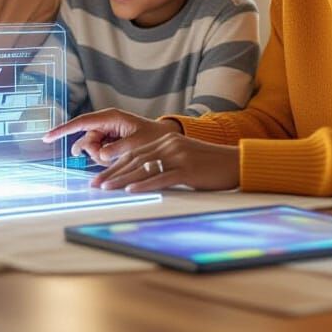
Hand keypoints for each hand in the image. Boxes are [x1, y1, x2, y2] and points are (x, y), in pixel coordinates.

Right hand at [42, 108, 179, 165]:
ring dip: (102, 158)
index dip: (62, 130)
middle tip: (111, 156)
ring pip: (92, 149)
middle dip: (94, 152)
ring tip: (121, 156)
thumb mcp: (137, 143)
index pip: (80, 123)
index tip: (46, 138)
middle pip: (86, 140)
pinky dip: (106, 160)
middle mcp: (104, 123)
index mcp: (109, 117)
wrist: (165, 139)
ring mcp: (106, 133)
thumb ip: (116, 149)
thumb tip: (99, 154)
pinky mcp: (109, 142)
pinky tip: (120, 157)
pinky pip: (99, 153)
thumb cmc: (153, 137)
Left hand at [92, 134, 240, 191]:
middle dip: (112, 173)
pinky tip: (131, 190)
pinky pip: (162, 177)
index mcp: (165, 142)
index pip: (133, 154)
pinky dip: (145, 185)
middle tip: (94, 185)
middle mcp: (168, 146)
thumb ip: (164, 164)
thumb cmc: (209, 166)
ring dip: (122, 179)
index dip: (114, 166)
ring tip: (106, 188)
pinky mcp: (188, 169)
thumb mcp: (183, 160)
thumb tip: (142, 178)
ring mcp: (178, 156)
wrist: (236, 163)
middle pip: (134, 160)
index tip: (99, 177)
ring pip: (143, 168)